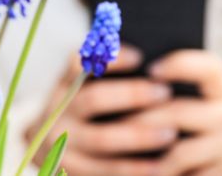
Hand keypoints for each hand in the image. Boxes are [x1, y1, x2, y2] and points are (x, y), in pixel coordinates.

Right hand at [24, 45, 175, 175]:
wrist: (51, 148)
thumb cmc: (85, 112)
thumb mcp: (84, 88)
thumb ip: (106, 75)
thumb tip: (147, 59)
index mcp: (63, 85)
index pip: (79, 64)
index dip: (107, 59)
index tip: (139, 57)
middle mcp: (57, 112)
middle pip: (94, 99)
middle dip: (131, 94)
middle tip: (164, 92)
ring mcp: (59, 142)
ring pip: (101, 139)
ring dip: (138, 136)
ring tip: (170, 133)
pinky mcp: (66, 169)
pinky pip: (102, 170)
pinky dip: (131, 169)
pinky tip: (158, 167)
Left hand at [133, 50, 221, 175]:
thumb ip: (198, 107)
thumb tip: (140, 100)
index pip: (207, 66)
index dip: (178, 63)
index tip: (152, 69)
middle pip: (176, 112)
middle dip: (138, 123)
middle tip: (112, 131)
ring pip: (177, 154)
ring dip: (151, 165)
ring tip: (132, 168)